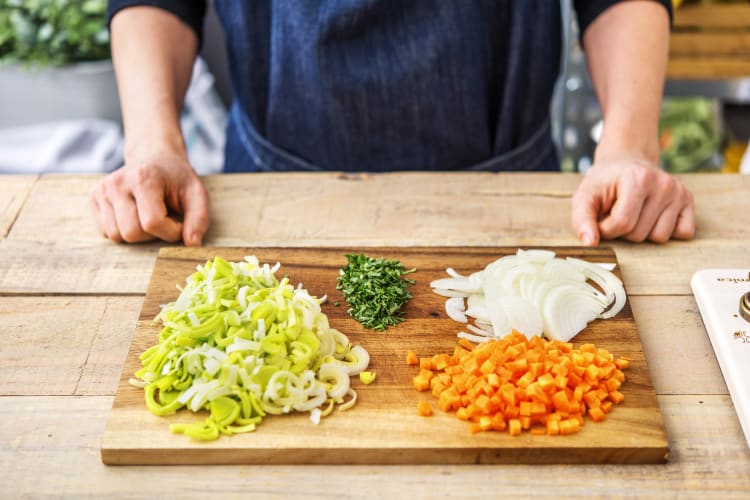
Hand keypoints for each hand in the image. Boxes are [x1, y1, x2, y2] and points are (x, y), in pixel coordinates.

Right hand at [89, 148, 208, 245]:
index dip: (171, 231)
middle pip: (132, 233)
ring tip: (148, 215)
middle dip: (153, 234)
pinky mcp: (94, 197)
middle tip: (163, 218)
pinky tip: (134, 215)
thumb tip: (193, 244)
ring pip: (117, 236)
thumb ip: (199, 219)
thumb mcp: (196, 194)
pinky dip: (123, 230)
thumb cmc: (176, 178)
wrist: (153, 157)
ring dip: (138, 234)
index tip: (179, 222)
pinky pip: (106, 232)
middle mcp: (117, 183)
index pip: (152, 223)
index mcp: (143, 178)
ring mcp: (102, 190)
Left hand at [570, 155, 694, 245]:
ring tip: (635, 213)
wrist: (626, 162)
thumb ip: (581, 220)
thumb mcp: (585, 197)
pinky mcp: (688, 200)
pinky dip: (665, 231)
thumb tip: (590, 244)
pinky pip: (683, 233)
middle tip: (619, 212)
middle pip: (640, 234)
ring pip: (660, 238)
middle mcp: (664, 184)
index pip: (622, 224)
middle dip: (623, 231)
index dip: (607, 229)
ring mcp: (679, 191)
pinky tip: (653, 216)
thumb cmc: (604, 182)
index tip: (602, 218)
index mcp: (638, 179)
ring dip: (643, 233)